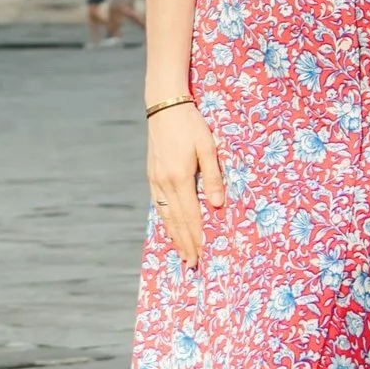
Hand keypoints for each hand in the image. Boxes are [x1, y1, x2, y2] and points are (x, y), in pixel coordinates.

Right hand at [145, 105, 225, 269]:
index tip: (203, 255)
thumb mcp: (207, 146)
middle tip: (192, 264)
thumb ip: (213, 176)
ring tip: (182, 253)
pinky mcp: (151, 174)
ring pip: (166, 215)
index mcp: (180, 176)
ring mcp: (155, 179)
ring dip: (174, 236)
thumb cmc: (190, 123)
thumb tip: (218, 205)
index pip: (191, 215)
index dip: (197, 237)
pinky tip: (170, 227)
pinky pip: (159, 204)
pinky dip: (165, 220)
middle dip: (186, 244)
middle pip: (177, 221)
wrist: (164, 104)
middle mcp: (165, 182)